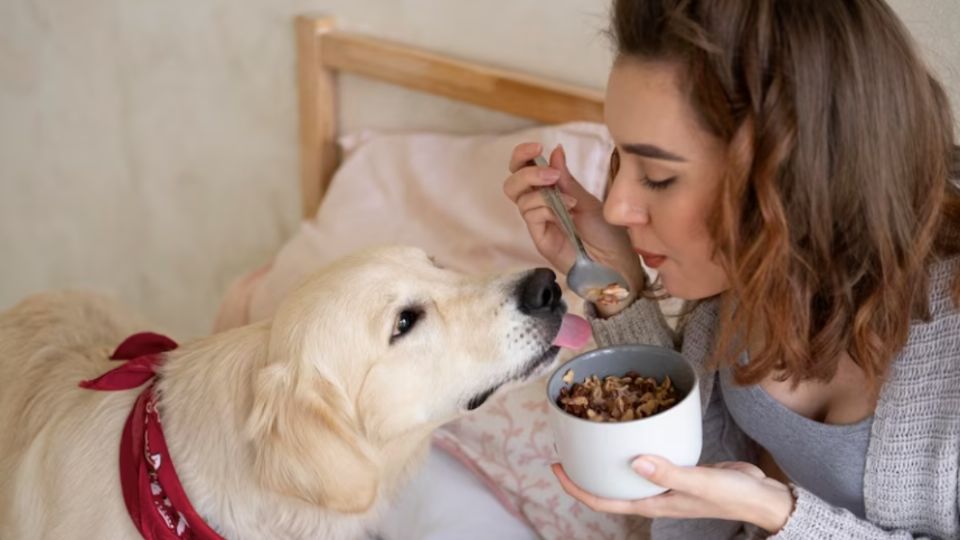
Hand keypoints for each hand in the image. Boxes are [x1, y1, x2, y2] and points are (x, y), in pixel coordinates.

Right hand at [502, 142, 644, 314]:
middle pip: (512, 183)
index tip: (537, 147)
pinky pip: (530, 214)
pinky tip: (568, 209)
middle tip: (550, 174)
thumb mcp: (586, 199)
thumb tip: (555, 150)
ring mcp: (538, 223)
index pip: (524, 170)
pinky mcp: (539, 238)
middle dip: (526, 171)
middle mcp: (540, 206)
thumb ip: (567, 179)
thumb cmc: (606, 232)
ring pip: (520, 197)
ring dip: (542, 190)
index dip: (523, 156)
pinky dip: (547, 206)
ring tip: (569, 198)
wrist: (616, 261)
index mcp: (550, 193)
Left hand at [551, 456, 794, 532]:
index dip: (576, 487)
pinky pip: (646, 458)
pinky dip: (633, 446)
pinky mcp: (677, 468)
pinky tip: (632, 428)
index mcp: (651, 503)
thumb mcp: (699, 482)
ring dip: (607, 458)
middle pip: (608, 486)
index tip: (556, 468)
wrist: (761, 496)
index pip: (603, 500)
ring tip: (591, 434)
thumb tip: (635, 461)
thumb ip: (668, 473)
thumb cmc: (732, 495)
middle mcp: (652, 495)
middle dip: (585, 470)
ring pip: (626, 472)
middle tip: (567, 446)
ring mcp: (664, 483)